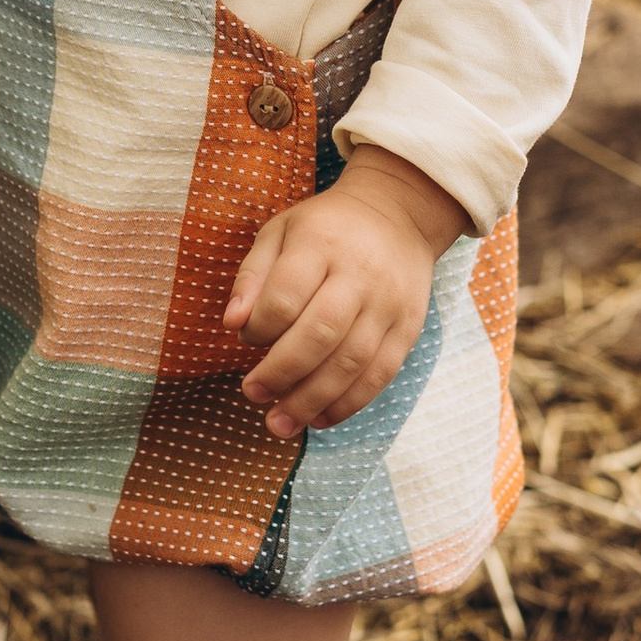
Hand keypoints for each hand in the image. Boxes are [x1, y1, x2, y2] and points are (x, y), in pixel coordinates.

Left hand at [225, 147, 464, 439]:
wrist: (398, 216)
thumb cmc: (325, 229)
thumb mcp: (281, 232)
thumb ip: (252, 275)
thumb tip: (231, 323)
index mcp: (321, 244)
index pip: (286, 296)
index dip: (260, 327)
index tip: (247, 338)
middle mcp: (360, 275)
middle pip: (320, 334)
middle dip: (282, 373)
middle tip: (253, 394)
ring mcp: (389, 304)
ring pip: (352, 362)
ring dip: (312, 400)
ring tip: (279, 423)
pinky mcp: (408, 328)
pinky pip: (380, 374)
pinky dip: (349, 403)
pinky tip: (319, 418)